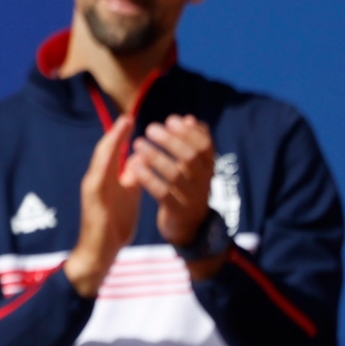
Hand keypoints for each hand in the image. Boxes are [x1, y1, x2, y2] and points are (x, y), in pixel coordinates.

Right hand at [64, 113, 140, 296]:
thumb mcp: (128, 195)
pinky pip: (99, 177)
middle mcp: (96, 180)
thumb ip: (132, 176)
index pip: (114, 152)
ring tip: (121, 127)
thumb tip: (140, 157)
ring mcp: (92, 189)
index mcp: (107, 179)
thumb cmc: (114, 224)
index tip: (132, 119)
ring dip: (110, 142)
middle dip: (115, 133)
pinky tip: (113, 153)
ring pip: (100, 160)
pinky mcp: (92, 200)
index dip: (122, 135)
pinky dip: (106, 162)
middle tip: (127, 116)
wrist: (100, 251)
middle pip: (105, 151)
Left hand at [129, 114, 215, 248]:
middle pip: (190, 157)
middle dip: (170, 140)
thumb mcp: (194, 166)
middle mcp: (204, 181)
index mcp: (209, 167)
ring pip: (175, 174)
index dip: (188, 131)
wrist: (189, 227)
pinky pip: (163, 193)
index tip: (171, 119)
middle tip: (150, 128)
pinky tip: (136, 166)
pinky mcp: (177, 211)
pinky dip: (149, 178)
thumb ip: (191, 142)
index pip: (205, 145)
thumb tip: (188, 118)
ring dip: (155, 156)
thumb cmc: (187, 188)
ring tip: (138, 143)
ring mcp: (191, 197)